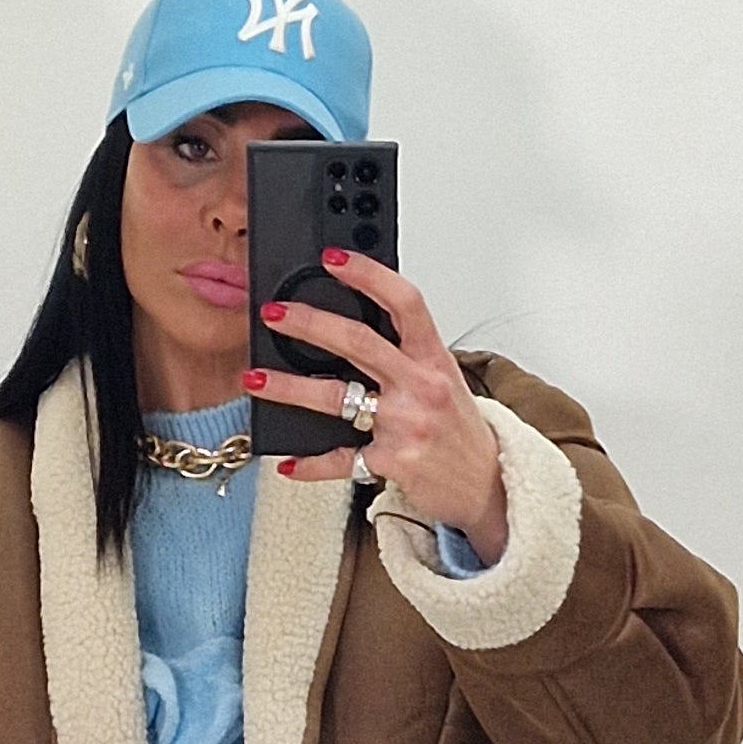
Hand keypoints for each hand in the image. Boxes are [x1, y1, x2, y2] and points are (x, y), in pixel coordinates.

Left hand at [248, 255, 509, 561]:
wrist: (487, 485)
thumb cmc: (459, 429)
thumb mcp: (442, 379)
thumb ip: (405, 352)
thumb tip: (351, 324)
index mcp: (434, 357)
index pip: (404, 302)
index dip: (368, 275)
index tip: (333, 258)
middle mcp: (421, 386)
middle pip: (358, 342)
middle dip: (309, 323)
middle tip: (274, 314)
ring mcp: (405, 424)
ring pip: (336, 397)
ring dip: (288, 387)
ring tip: (255, 379)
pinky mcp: (392, 461)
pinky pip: (341, 459)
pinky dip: (311, 463)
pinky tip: (289, 462)